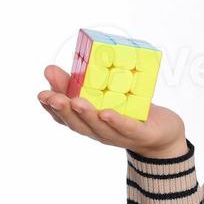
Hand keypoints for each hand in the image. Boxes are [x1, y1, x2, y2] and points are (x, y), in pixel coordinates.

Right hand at [38, 65, 187, 157]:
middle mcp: (99, 131)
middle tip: (51, 97)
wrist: (162, 134)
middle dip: (63, 110)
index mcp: (88, 122)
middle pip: (77, 123)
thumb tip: (48, 69)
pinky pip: (125, 128)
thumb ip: (78, 83)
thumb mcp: (100, 96)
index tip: (41, 94)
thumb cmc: (128, 111)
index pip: (64, 118)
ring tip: (75, 101)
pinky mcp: (139, 134)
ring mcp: (119, 135)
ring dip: (86, 114)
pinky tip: (106, 113)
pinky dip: (115, 121)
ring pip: (98, 127)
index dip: (51, 108)